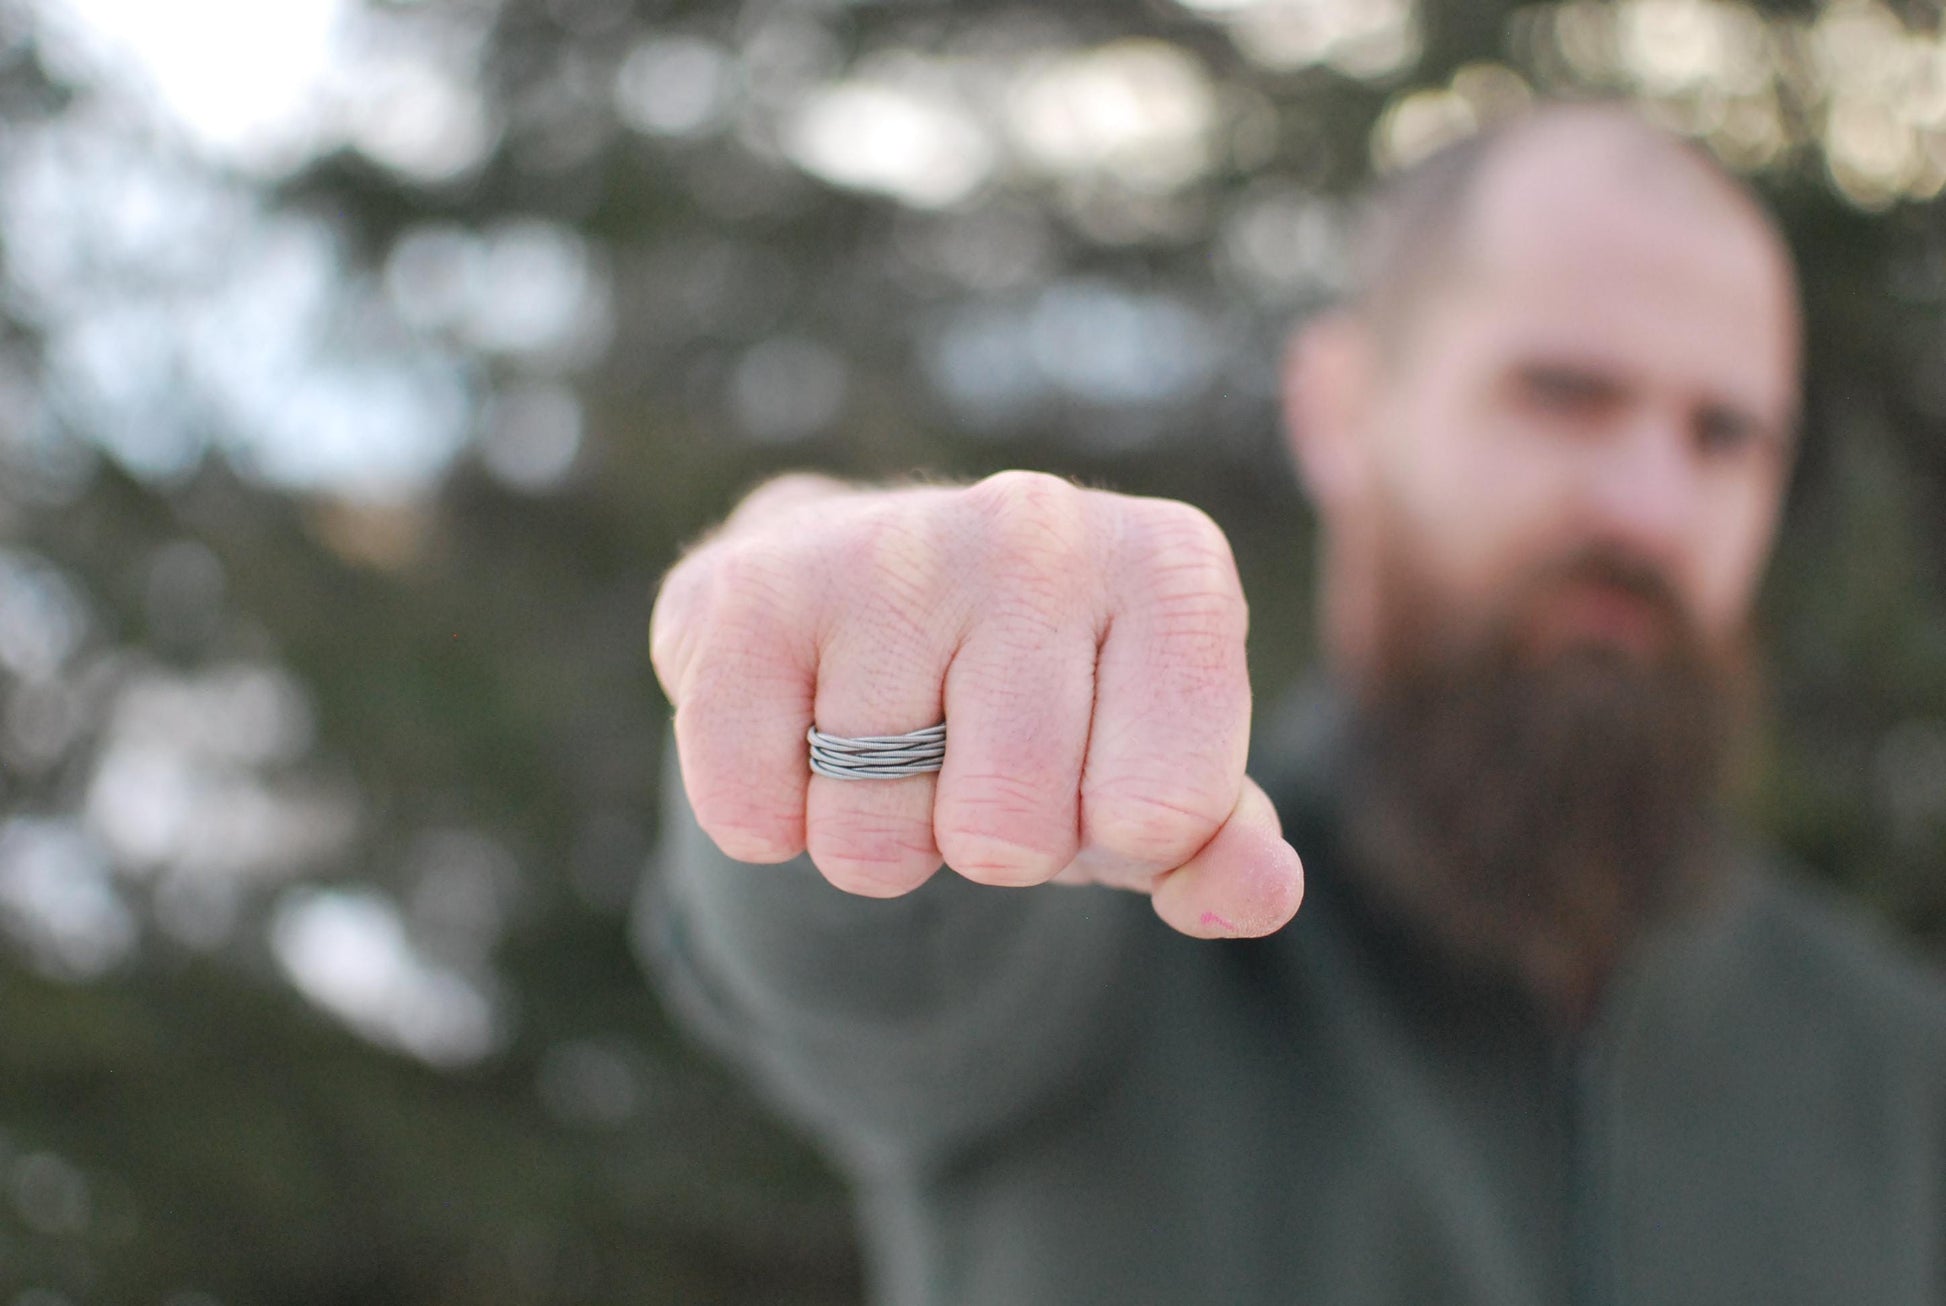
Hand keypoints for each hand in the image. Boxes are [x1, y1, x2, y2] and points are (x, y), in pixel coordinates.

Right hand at [650, 470, 1303, 937]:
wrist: (868, 599)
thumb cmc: (1042, 703)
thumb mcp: (1151, 774)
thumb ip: (1220, 845)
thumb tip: (1263, 893)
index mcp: (1170, 567)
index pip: (1162, 816)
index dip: (1113, 838)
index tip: (1090, 772)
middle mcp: (1040, 524)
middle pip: (1011, 836)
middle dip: (982, 844)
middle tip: (967, 762)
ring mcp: (893, 544)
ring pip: (874, 838)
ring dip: (873, 838)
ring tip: (885, 740)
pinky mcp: (753, 590)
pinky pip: (754, 816)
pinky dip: (767, 824)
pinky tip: (795, 734)